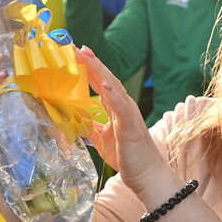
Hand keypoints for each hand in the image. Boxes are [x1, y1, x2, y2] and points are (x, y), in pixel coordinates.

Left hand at [80, 46, 167, 195]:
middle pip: (106, 78)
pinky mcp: (130, 126)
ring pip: (113, 86)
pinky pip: (121, 106)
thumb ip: (93, 127)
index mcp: (117, 108)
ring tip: (86, 55)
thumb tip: (77, 120)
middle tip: (75, 46)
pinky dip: (113, 93)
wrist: (147, 175)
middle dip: (90, 62)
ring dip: (99, 70)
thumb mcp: (103, 140)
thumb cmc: (128, 157)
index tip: (75, 52)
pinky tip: (104, 82)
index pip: (101, 82)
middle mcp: (123, 106)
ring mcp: (128, 114)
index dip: (89, 67)